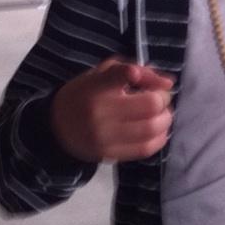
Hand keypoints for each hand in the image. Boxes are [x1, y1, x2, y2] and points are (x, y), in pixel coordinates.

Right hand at [50, 58, 174, 162]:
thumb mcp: (102, 73)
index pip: (118, 75)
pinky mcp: (110, 154)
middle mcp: (99, 111)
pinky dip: (159, 138)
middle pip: (150, 105)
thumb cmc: (85, 95)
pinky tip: (156, 130)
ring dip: (164, 119)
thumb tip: (168, 83)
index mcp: (95, 86)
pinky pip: (145, 148)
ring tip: (160, 115)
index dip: (136, 74)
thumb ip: (136, 70)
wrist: (57, 128)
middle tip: (159, 98)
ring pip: (152, 128)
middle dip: (162, 99)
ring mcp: (104, 136)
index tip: (138, 76)